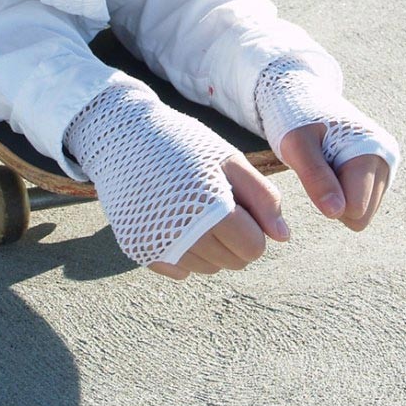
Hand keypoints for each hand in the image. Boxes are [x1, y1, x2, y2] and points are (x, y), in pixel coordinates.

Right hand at [149, 153, 288, 279]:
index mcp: (212, 210)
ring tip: (194, 206)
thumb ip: (262, 197)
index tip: (239, 203)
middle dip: (234, 237)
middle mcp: (183, 235)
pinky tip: (173, 218)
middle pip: (232, 262)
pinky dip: (183, 250)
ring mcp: (158, 245)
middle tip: (216, 202)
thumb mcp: (228, 159)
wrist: (122, 135)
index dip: (253, 226)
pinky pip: (178, 269)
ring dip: (210, 245)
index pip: (253, 248)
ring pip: (207, 268)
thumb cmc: (182, 143)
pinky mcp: (138, 250)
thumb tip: (283, 237)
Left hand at [279, 122, 388, 230]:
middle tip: (320, 170)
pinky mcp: (380, 170)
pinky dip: (346, 190)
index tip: (315, 172)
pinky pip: (365, 201)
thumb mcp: (297, 145)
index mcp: (369, 152)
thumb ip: (316, 177)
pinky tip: (335, 166)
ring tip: (328, 165)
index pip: (356, 210)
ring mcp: (385, 165)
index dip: (329, 199)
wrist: (306, 98)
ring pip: (364, 212)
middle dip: (337, 201)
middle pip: (362, 217)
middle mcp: (385, 159)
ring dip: (342, 196)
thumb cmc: (298, 120)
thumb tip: (336, 212)